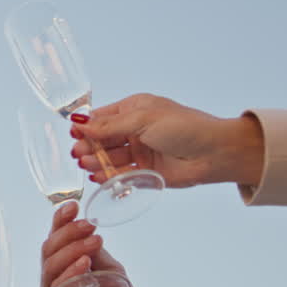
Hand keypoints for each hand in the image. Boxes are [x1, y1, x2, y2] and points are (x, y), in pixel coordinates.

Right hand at [38, 201, 144, 286]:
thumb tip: (88, 229)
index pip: (54, 243)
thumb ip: (96, 254)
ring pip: (50, 267)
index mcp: (61, 274)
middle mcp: (50, 286)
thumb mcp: (111, 273)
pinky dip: (71, 274)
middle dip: (68, 233)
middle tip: (90, 224)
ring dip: (72, 249)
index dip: (59, 222)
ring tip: (95, 240)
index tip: (72, 205)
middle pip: (48, 251)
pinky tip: (85, 264)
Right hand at [70, 93, 263, 188]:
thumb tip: (80, 122)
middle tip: (78, 153)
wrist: (213, 152)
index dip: (87, 126)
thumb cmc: (182, 127)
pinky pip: (122, 173)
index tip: (74, 134)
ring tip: (86, 165)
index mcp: (135, 110)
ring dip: (97, 161)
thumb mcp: (143, 120)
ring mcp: (140, 151)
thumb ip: (110, 125)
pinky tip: (98, 177)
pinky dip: (109, 176)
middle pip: (104, 139)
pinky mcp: (145, 171)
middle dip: (90, 146)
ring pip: (110, 157)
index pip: (103, 117)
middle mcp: (135, 130)